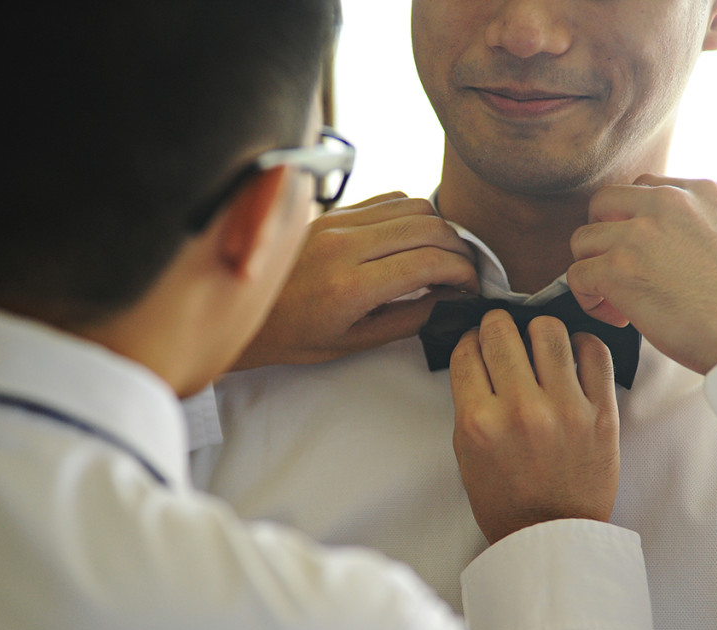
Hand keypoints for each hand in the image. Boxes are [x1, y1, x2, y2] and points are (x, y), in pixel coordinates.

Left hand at [232, 192, 479, 368]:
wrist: (244, 312)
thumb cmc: (295, 335)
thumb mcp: (356, 342)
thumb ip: (409, 319)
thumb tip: (450, 299)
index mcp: (351, 286)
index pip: (430, 262)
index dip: (464, 272)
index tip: (472, 287)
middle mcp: (346, 245)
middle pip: (430, 227)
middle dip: (461, 249)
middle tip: (466, 272)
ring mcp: (338, 222)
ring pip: (414, 206)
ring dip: (440, 229)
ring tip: (444, 256)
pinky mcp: (334, 211)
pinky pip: (389, 199)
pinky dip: (413, 215)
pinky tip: (414, 239)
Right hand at [450, 309, 619, 544]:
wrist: (551, 536)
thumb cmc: (506, 498)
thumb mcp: (466, 451)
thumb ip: (470, 401)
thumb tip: (479, 355)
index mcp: (479, 421)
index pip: (468, 351)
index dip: (470, 340)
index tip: (478, 343)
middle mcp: (520, 410)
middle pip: (502, 332)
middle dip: (498, 326)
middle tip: (504, 334)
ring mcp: (565, 409)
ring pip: (549, 330)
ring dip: (538, 329)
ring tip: (539, 341)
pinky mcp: (601, 413)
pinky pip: (595, 352)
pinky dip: (582, 344)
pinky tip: (573, 353)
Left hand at [568, 174, 716, 374]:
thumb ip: (687, 226)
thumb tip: (649, 246)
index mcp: (700, 190)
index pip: (643, 189)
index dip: (634, 224)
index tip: (647, 257)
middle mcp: (667, 201)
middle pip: (603, 203)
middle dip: (605, 238)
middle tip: (623, 274)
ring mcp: (639, 232)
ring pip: (582, 240)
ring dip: (594, 271)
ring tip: (621, 302)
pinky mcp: (618, 267)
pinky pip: (577, 276)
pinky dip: (589, 300)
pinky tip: (620, 318)